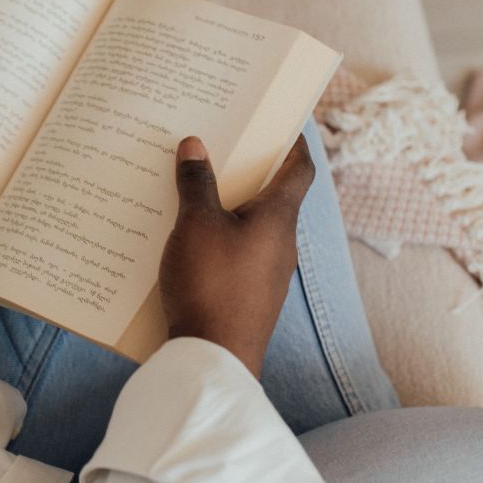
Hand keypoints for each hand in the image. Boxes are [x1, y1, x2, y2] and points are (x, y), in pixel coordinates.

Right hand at [159, 135, 314, 377]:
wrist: (213, 360)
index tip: (274, 121)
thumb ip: (196, 182)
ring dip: (224, 207)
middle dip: (244, 172)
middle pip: (270, 196)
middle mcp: (281, 244)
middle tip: (214, 147)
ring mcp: (266, 274)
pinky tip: (183, 240)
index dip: (290, 141)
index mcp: (279, 218)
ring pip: (249, 228)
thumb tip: (195, 145)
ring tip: (187, 189)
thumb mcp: (196, 224)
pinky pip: (235, 255)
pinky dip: (215, 240)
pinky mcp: (248, 297)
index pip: (299, 168)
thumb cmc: (212, 284)